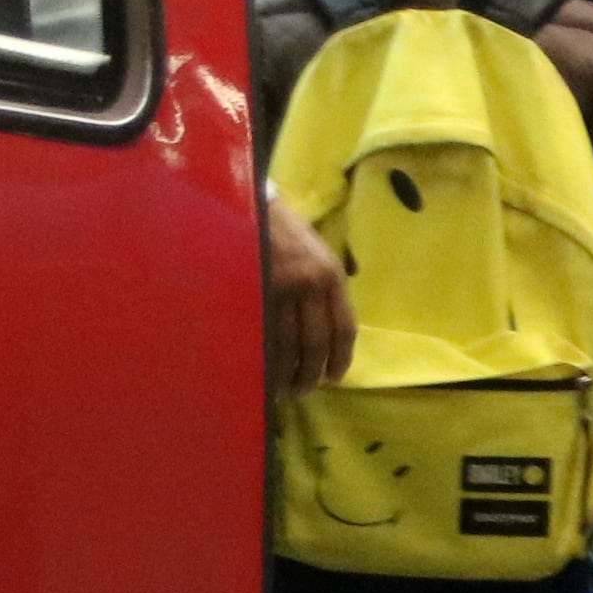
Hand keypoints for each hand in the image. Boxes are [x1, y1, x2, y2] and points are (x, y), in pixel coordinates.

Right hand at [262, 193, 353, 394]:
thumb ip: (323, 289)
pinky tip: (260, 370)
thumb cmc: (282, 230)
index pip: (344, 328)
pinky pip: (259, 332)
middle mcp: (310, 282)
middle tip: (305, 390)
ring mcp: (278, 286)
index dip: (341, 358)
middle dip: (312, 372)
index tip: (334, 378)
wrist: (248, 202)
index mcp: (331, 275)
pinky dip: (262, 356)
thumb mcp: (314, 254)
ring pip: (286, 343)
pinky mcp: (251, 289)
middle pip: (316, 342)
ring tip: (284, 388)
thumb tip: (324, 335)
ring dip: (286, 371)